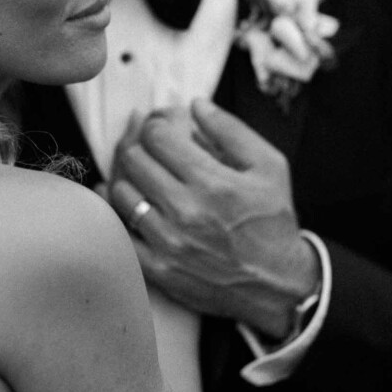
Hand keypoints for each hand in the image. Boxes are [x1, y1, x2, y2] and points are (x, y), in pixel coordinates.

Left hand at [107, 98, 318, 338]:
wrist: (279, 286)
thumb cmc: (273, 222)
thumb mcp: (270, 166)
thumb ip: (232, 131)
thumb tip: (196, 104)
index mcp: (213, 182)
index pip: (158, 137)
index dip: (156, 124)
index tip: (162, 127)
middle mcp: (187, 211)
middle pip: (134, 160)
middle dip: (139, 144)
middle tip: (147, 145)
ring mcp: (169, 243)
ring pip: (121, 193)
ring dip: (127, 175)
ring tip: (140, 171)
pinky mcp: (159, 269)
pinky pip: (119, 233)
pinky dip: (112, 211)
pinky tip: (117, 197)